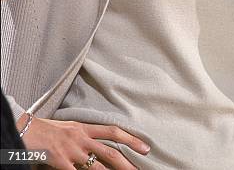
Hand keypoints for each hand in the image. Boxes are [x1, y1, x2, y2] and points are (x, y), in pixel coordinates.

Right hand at [18, 115, 149, 169]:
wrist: (28, 130)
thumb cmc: (48, 129)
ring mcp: (72, 152)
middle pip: (110, 152)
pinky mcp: (62, 163)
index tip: (145, 147)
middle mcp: (82, 139)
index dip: (131, 139)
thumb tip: (98, 142)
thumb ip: (84, 134)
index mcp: (85, 127)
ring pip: (98, 167)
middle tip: (141, 169)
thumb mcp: (70, 126)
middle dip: (127, 163)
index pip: (113, 131)